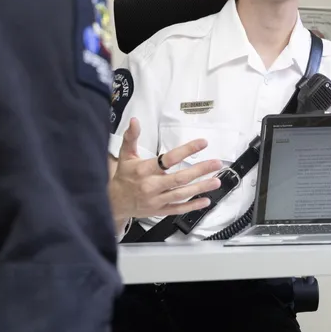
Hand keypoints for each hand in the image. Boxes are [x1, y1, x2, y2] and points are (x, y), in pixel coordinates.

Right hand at [108, 118, 223, 220]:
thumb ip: (132, 137)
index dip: (187, 150)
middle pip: (180, 177)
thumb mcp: (126, 155)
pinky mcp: (159, 211)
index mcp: (144, 170)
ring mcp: (156, 200)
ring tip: (216, 181)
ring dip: (201, 187)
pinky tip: (205, 201)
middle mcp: (151, 185)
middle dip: (200, 170)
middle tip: (216, 163)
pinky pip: (178, 209)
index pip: (169, 159)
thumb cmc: (123, 177)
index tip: (203, 143)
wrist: (114, 202)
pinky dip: (192, 206)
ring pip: (182, 194)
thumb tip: (135, 121)